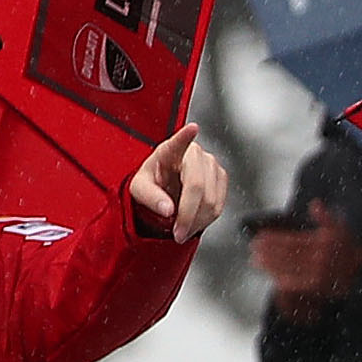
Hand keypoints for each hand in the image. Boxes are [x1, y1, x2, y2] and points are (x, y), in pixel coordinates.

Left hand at [130, 123, 227, 241]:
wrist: (165, 189)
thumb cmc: (152, 184)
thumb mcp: (140, 190)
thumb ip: (150, 198)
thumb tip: (168, 209)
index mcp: (169, 151)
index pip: (178, 142)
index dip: (185, 137)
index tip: (192, 129)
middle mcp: (194, 153)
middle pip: (197, 186)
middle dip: (188, 215)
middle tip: (177, 233)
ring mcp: (211, 164)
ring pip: (211, 200)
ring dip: (197, 221)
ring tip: (183, 228)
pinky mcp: (222, 177)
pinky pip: (219, 205)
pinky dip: (206, 219)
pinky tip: (194, 220)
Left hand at [247, 214, 361, 319]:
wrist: (359, 272)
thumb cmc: (346, 247)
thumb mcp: (340, 228)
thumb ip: (326, 217)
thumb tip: (315, 203)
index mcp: (323, 244)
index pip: (292, 241)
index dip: (274, 239)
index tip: (260, 237)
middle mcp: (320, 260)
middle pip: (288, 256)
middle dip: (269, 252)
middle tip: (254, 248)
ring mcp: (318, 275)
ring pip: (289, 269)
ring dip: (271, 265)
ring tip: (257, 261)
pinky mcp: (317, 288)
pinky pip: (296, 283)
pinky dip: (282, 279)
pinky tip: (272, 276)